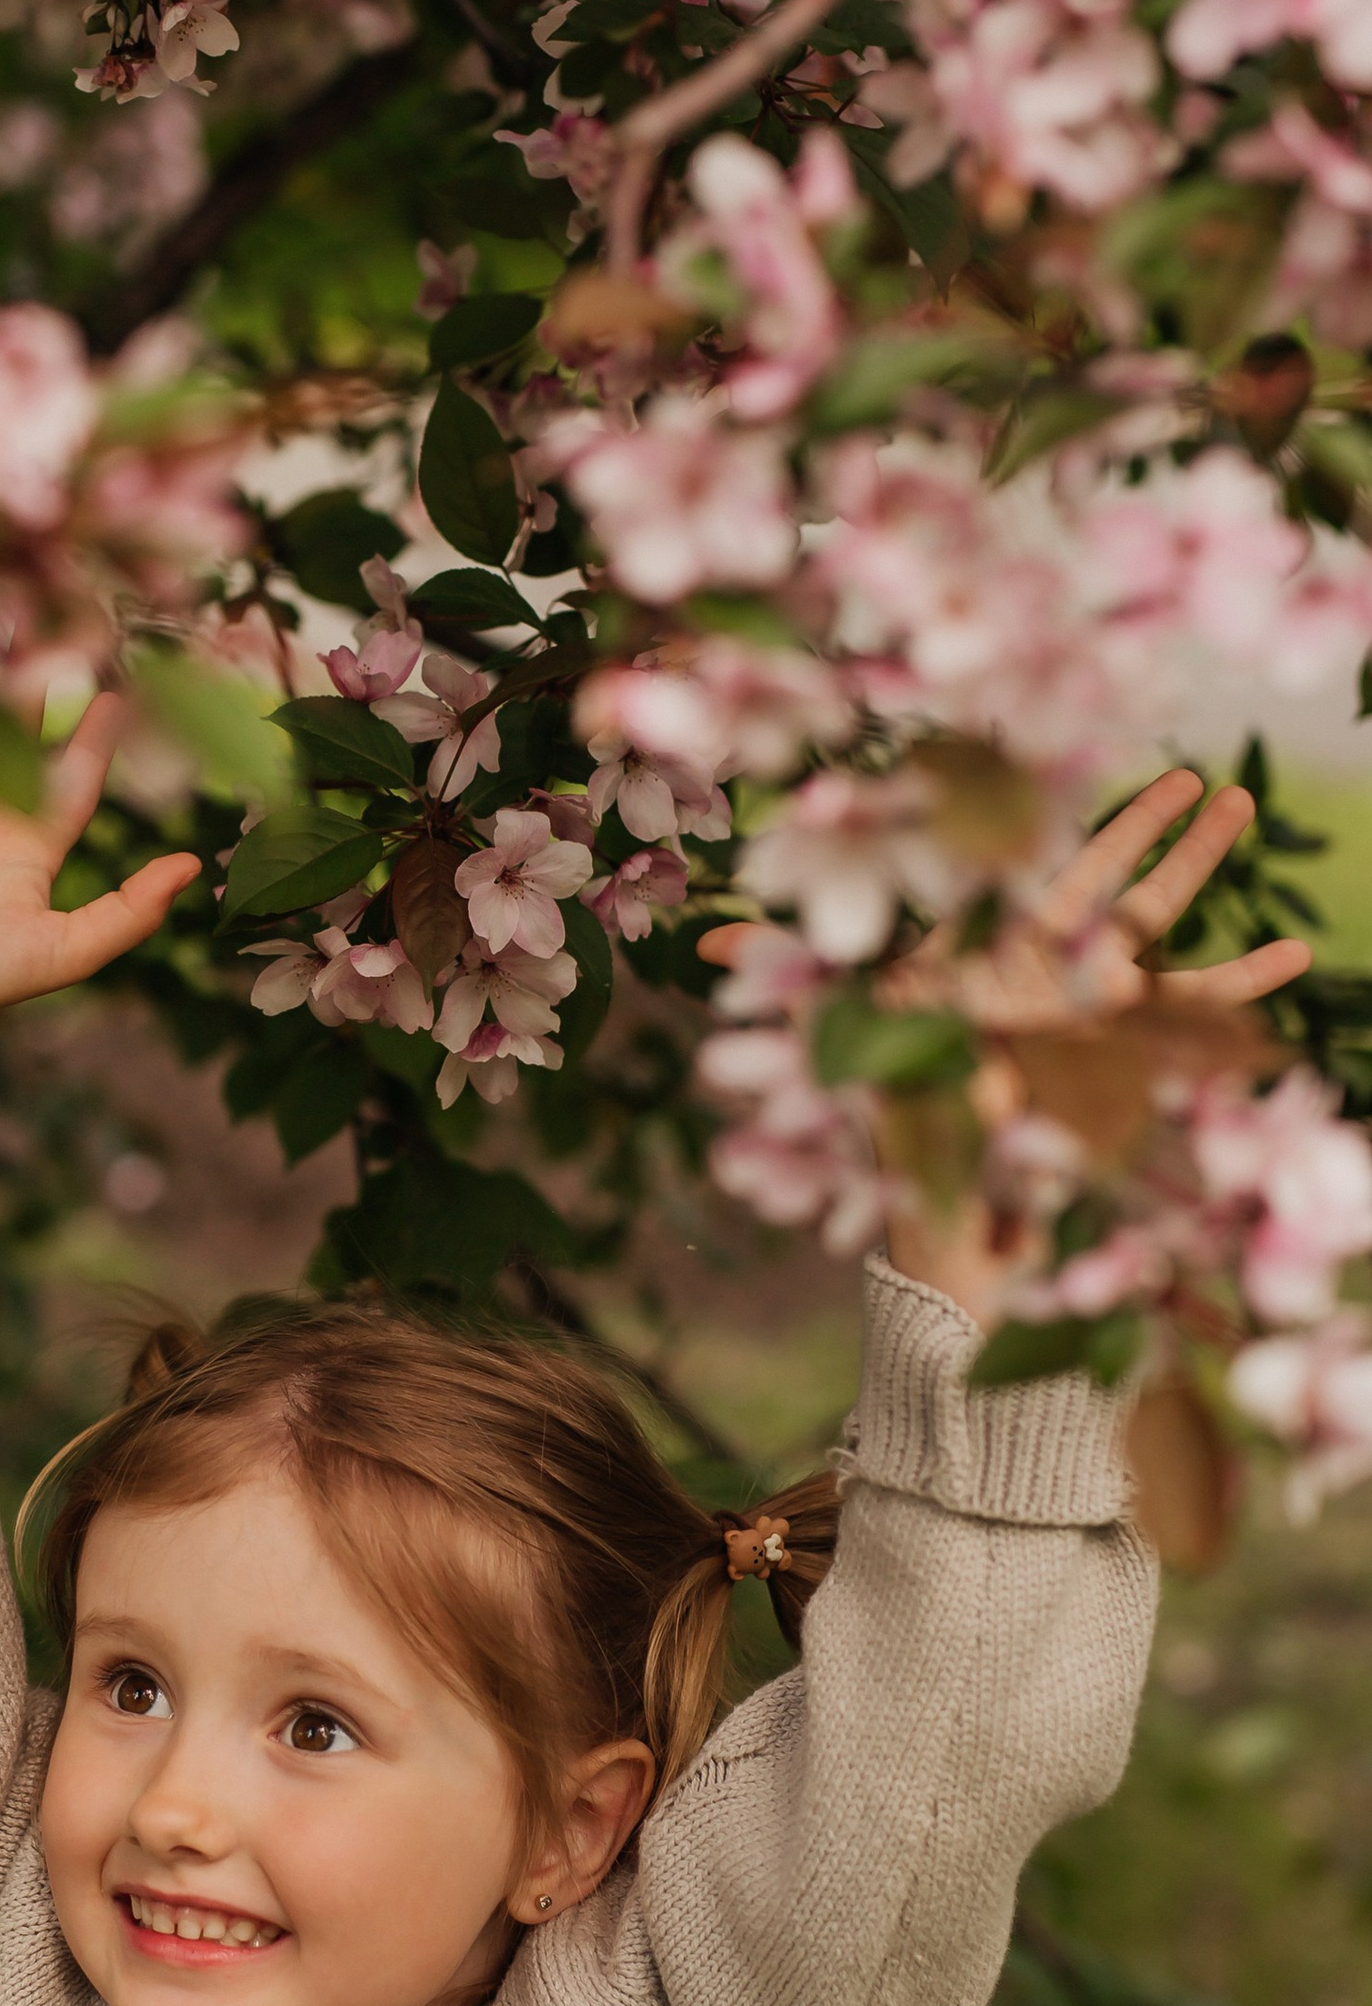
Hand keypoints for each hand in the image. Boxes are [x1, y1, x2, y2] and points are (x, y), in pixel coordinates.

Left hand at [701, 770, 1311, 1319]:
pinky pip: (1188, 1030)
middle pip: (1103, 893)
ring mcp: (1088, 1026)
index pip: (1016, 883)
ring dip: (1197, 876)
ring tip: (1242, 810)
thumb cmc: (894, 1143)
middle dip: (1148, 836)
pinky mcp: (1122, 1077)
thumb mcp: (846, 1051)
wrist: (948, 1242)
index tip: (1056, 763)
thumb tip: (715, 939)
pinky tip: (1290, 955)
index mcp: (981, 970)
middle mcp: (1040, 987)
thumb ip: (803, 987)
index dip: (1037, 830)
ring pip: (1156, 936)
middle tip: (1199, 777)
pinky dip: (1236, 993)